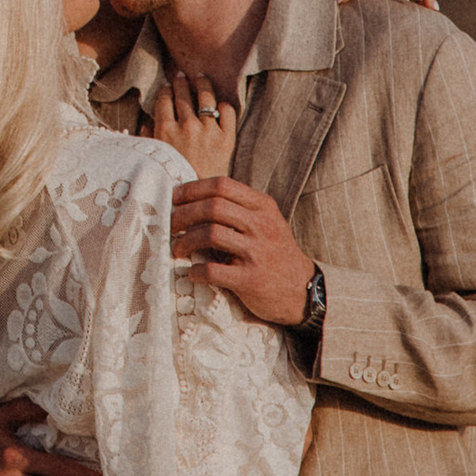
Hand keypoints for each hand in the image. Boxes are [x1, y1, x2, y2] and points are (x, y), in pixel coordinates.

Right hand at [149, 69, 239, 180]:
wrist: (197, 202)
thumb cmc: (172, 181)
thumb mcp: (152, 160)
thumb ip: (147, 139)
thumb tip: (145, 124)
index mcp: (165, 130)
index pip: (164, 99)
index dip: (166, 89)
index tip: (167, 84)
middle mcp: (186, 126)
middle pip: (183, 94)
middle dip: (181, 81)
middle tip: (182, 75)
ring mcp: (208, 131)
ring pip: (205, 96)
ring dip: (202, 84)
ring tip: (201, 78)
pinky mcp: (226, 139)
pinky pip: (227, 112)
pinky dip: (223, 105)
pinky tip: (219, 104)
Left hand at [168, 174, 314, 324]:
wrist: (304, 291)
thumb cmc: (274, 253)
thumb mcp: (265, 221)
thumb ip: (237, 207)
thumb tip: (193, 192)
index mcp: (263, 206)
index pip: (222, 185)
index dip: (193, 189)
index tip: (175, 198)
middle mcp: (263, 225)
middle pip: (213, 206)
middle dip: (184, 214)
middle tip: (171, 224)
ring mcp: (258, 252)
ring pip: (211, 233)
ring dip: (185, 241)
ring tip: (177, 249)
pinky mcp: (252, 280)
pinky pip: (213, 270)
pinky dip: (196, 271)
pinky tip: (192, 273)